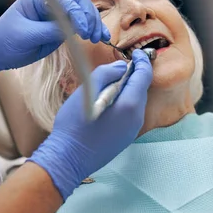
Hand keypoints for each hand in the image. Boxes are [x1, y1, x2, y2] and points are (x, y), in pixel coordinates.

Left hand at [0, 0, 110, 75]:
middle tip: (93, 35)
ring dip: (94, 23)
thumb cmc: (6, 40)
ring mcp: (57, 15)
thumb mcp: (27, 36)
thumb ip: (51, 30)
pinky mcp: (60, 28)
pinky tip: (99, 38)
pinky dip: (90, 30)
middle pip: (79, 1)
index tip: (83, 31)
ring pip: (83, 11)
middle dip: (90, 16)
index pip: (66, 2)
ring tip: (100, 37)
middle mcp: (50, 3)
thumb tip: (73, 29)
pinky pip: (80, 26)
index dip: (78, 16)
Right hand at [29, 50, 153, 199]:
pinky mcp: (126, 139)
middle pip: (141, 89)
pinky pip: (130, 115)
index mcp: (129, 105)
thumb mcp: (86, 91)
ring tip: (109, 86)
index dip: (141, 61)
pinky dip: (123, 104)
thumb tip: (121, 66)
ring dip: (127, 91)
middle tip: (118, 68)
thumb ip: (106, 73)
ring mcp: (133, 131)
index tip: (135, 53)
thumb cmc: (73, 126)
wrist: (68, 159)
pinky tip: (108, 104)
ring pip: (135, 102)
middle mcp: (136, 118)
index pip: (144, 76)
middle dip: (133, 76)